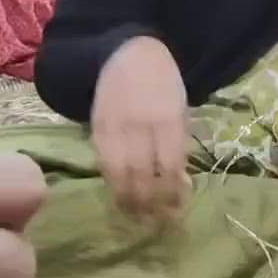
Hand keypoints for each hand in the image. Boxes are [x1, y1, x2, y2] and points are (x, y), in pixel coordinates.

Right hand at [91, 37, 190, 218]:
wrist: (128, 53)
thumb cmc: (163, 83)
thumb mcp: (181, 109)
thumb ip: (179, 143)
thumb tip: (180, 183)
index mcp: (167, 119)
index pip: (169, 165)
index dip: (172, 192)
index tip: (177, 211)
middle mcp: (139, 125)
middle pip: (142, 174)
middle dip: (149, 203)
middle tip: (156, 223)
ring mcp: (114, 128)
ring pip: (119, 173)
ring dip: (128, 200)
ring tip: (136, 218)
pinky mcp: (96, 129)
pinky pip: (103, 162)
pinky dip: (112, 182)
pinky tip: (120, 195)